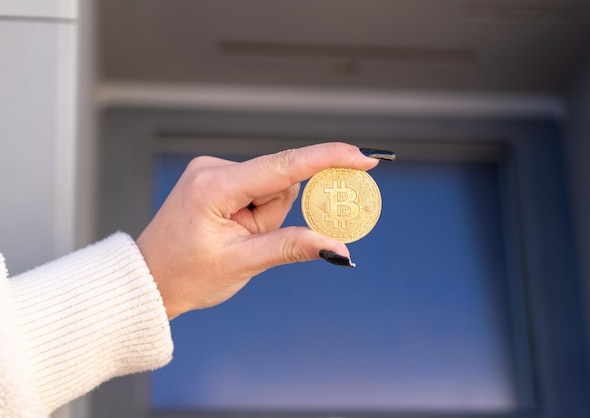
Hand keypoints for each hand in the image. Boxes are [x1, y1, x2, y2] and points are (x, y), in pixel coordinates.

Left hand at [136, 142, 391, 318]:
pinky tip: (232, 231)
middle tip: (250, 241)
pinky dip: (255, 212)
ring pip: (269, 187)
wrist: (149, 280)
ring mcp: (212, 172)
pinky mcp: (215, 179)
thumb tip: (339, 248)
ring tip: (235, 239)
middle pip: (278, 182)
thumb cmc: (187, 276)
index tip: (364, 158)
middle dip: (276, 214)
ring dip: (264, 217)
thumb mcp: (243, 263)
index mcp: (216, 186)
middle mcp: (213, 169)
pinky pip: (255, 189)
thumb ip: (292, 247)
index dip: (328, 159)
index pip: (284, 167)